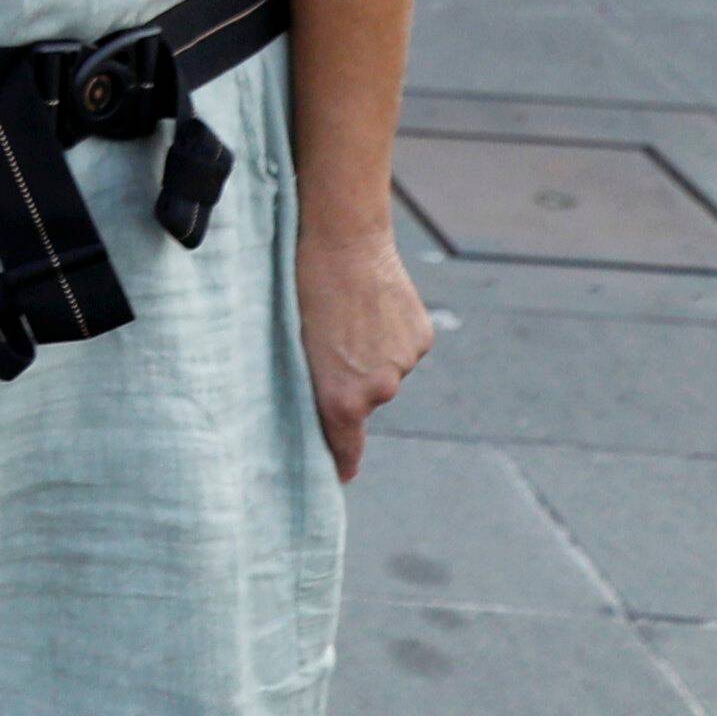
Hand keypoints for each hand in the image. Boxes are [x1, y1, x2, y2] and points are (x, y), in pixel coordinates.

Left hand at [300, 222, 436, 476]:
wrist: (343, 239)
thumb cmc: (304, 289)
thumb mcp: (295, 343)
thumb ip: (312, 383)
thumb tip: (324, 407)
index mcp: (341, 398)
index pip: (344, 446)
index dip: (342, 462)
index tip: (341, 476)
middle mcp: (379, 389)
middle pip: (363, 400)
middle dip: (348, 382)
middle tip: (329, 344)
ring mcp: (404, 364)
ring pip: (384, 371)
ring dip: (369, 355)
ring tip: (348, 316)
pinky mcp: (421, 338)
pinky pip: (402, 347)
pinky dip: (389, 335)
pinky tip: (372, 306)